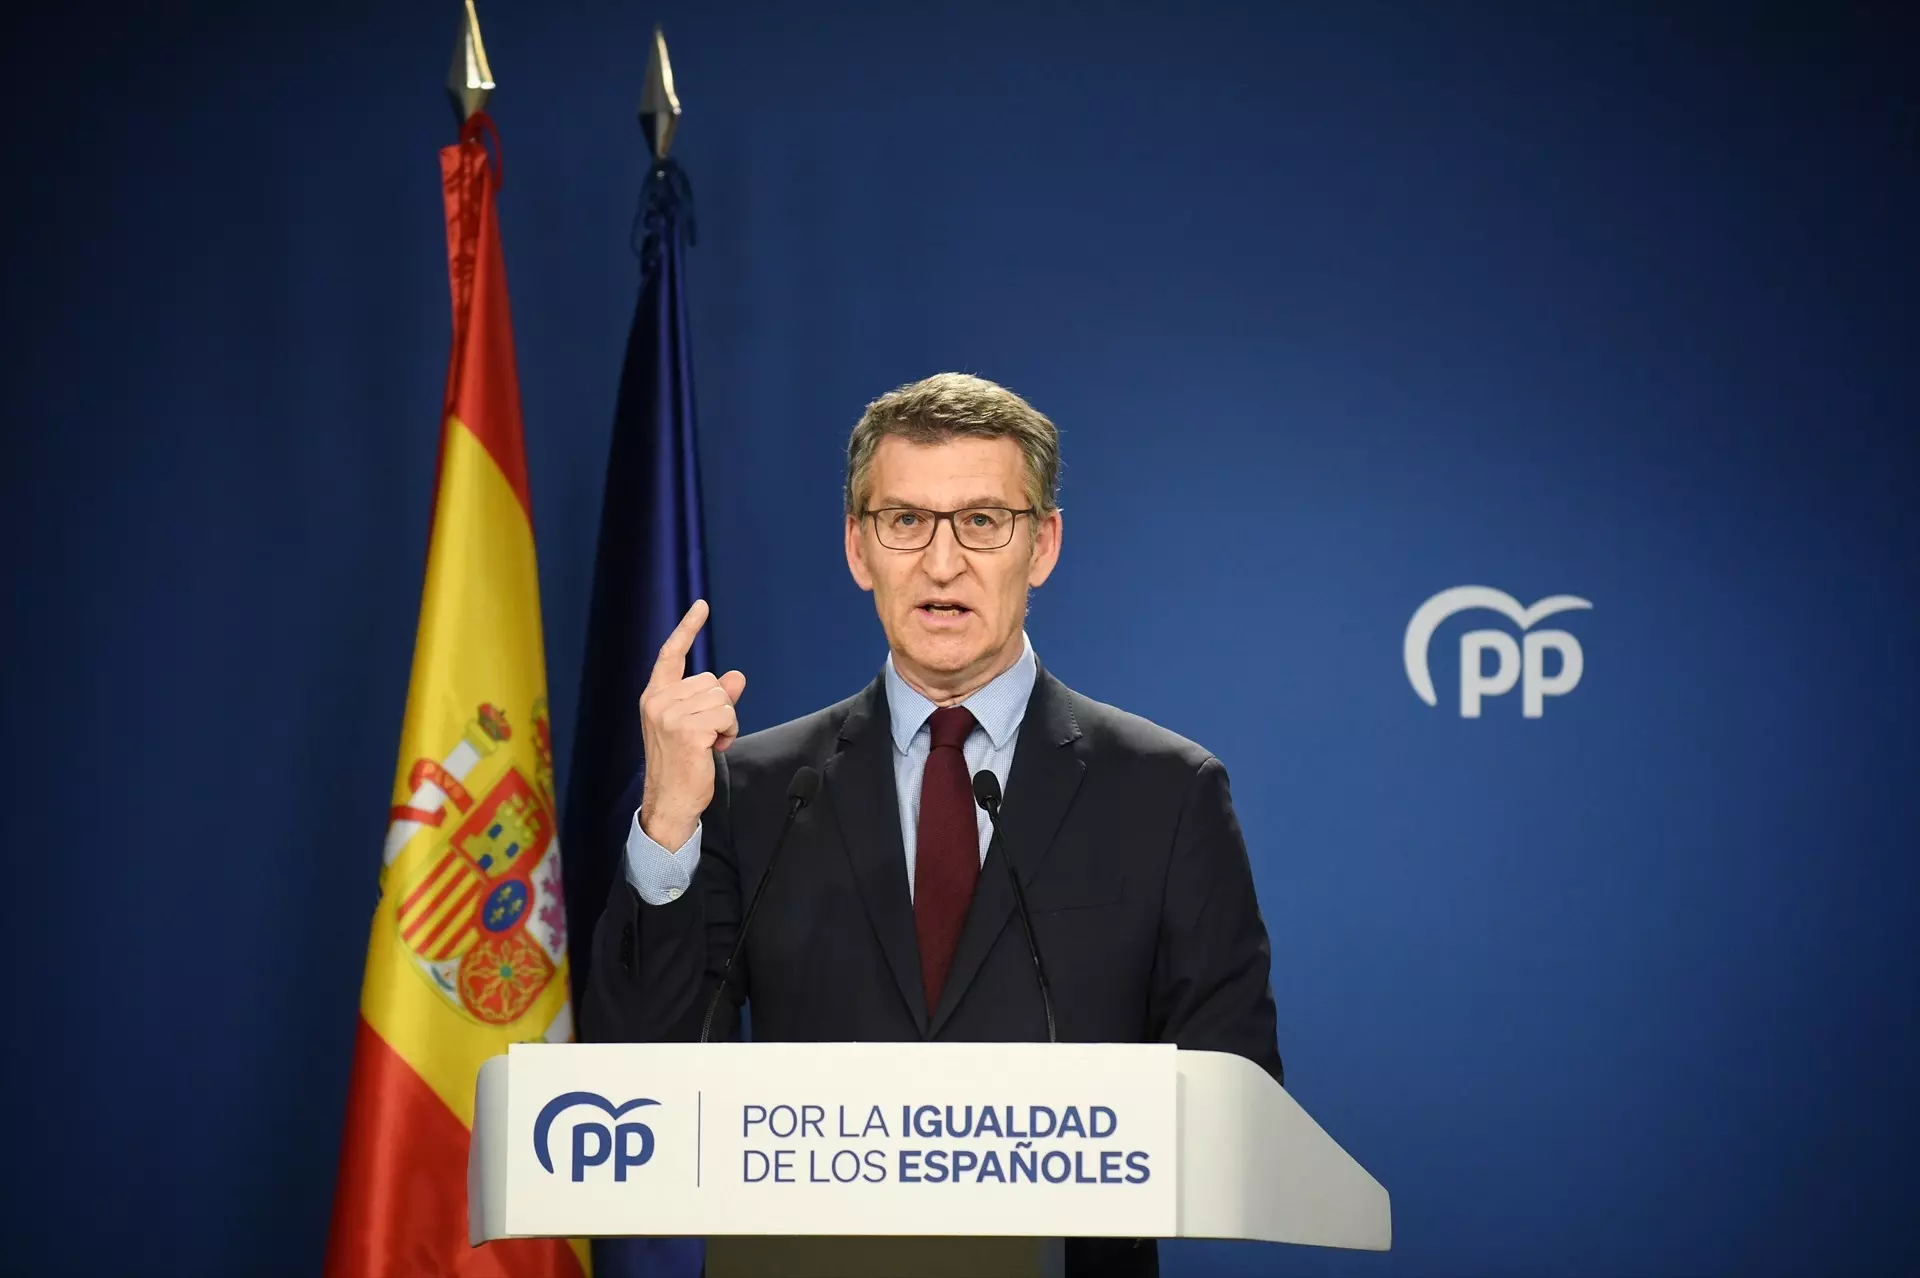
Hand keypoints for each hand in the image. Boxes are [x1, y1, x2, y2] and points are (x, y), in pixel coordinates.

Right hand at [637, 600, 745, 848]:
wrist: (670, 802)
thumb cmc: (682, 764)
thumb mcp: (695, 725)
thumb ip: (715, 699)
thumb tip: (737, 676)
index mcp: (655, 697)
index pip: (671, 654)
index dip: (687, 629)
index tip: (701, 606)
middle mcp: (658, 701)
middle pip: (711, 681)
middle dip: (720, 707)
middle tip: (707, 735)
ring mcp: (670, 714)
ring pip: (722, 697)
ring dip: (726, 722)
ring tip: (709, 743)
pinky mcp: (687, 729)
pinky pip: (727, 715)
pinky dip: (729, 732)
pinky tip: (713, 749)